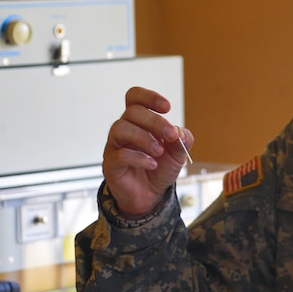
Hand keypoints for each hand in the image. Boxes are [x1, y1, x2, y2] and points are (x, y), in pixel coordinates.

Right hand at [102, 87, 194, 217]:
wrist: (150, 194)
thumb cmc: (160, 167)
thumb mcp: (178, 153)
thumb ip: (182, 140)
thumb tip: (179, 131)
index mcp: (139, 121)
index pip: (134, 97)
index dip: (149, 97)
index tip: (167, 107)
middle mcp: (124, 129)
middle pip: (131, 112)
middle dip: (155, 122)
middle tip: (170, 135)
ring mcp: (114, 146)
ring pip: (120, 128)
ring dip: (144, 138)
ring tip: (159, 152)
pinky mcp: (111, 164)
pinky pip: (119, 154)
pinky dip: (139, 158)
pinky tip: (152, 164)